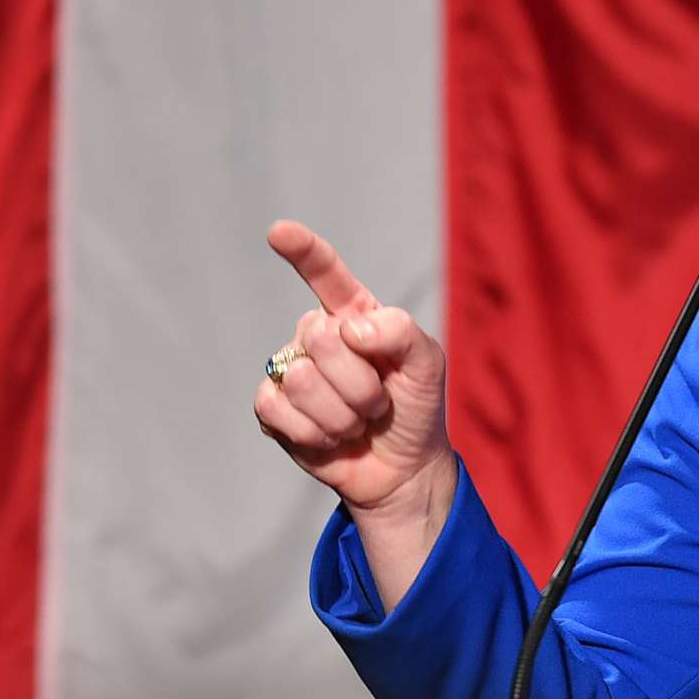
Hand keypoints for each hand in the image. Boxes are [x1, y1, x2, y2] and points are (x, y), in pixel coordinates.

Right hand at [253, 221, 452, 516]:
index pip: (325, 274)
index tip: (279, 232)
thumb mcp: (427, 364)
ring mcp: (291, 370)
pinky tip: (330, 438)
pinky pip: (277, 408)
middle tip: (378, 401)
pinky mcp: (272, 409)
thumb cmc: (415, 407)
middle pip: (322, 339)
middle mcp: (316, 335)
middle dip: (361, 383)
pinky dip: (315, 433)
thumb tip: (349, 328)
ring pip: (302, 380)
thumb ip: (401, 331)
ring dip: (342, 413)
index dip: (303, 251)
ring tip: (357, 420)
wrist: (403, 467)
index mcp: (353, 315)